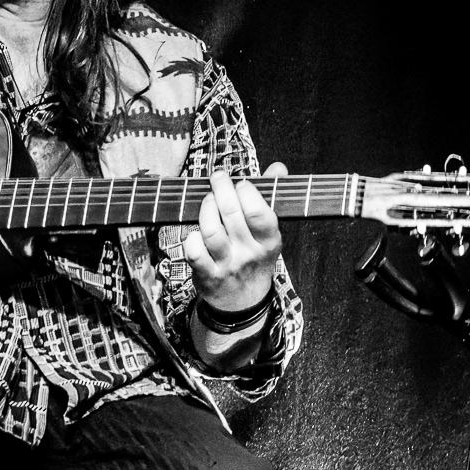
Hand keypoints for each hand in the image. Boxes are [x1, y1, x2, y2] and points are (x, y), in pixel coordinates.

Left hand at [183, 163, 286, 310]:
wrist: (244, 301)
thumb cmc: (254, 256)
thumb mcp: (268, 232)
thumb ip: (270, 197)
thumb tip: (278, 168)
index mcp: (269, 241)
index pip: (259, 213)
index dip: (247, 192)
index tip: (240, 182)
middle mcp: (249, 253)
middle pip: (232, 215)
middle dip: (222, 189)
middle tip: (218, 178)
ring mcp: (227, 265)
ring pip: (211, 231)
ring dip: (206, 209)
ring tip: (208, 200)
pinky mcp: (206, 275)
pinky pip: (194, 252)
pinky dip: (191, 237)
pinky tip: (195, 231)